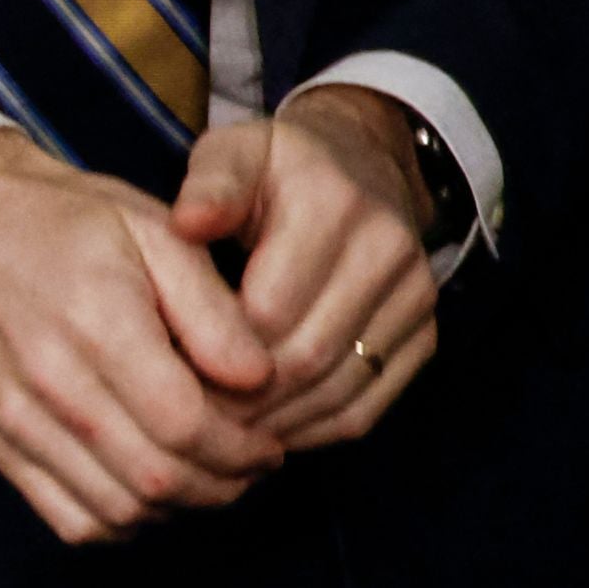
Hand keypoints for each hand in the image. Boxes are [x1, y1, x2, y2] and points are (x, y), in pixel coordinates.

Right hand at [0, 128, 281, 543]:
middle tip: (252, 466)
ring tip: (209, 476)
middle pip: (153, 477)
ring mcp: (19, 424)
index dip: (241, 448)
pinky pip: (70, 519)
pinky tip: (150, 489)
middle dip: (220, 484)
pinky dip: (121, 521)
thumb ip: (213, 311)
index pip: (184, 423)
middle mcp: (51, 385)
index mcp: (99, 324)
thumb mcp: (163, 236)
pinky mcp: (2, 447)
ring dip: (176, 508)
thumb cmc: (80, 224)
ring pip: (115, 510)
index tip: (272, 443)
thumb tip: (259, 379)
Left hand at [178, 88, 441, 451]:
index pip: (267, 310)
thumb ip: (210, 183)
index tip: (165, 375)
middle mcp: (388, 249)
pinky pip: (363, 410)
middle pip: (303, 358)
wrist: (363, 169)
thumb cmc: (276, 171)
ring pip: (335, 392)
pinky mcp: (423, 336)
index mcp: (334, 203)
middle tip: (182, 421)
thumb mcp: (235, 153)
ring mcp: (415, 296)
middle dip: (237, 400)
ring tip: (213, 433)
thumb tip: (188, 221)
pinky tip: (260, 432)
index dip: (211, 354)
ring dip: (270, 425)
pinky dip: (307, 433)